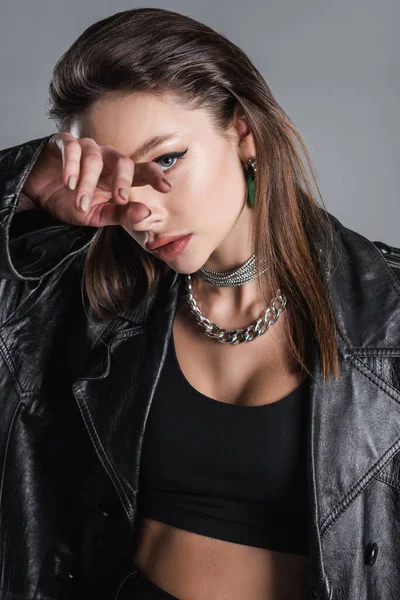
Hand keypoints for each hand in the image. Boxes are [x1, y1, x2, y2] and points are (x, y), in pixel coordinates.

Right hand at [21, 132, 170, 226]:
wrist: (36, 196)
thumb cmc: (69, 203)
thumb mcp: (96, 216)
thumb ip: (120, 215)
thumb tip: (144, 213)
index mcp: (117, 176)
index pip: (141, 171)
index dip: (155, 176)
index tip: (166, 187)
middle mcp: (106, 158)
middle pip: (122, 161)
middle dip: (122, 180)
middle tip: (119, 199)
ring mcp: (85, 148)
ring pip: (95, 159)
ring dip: (89, 183)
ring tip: (81, 202)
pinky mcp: (63, 143)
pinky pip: (72, 148)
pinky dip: (72, 166)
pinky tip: (69, 182)